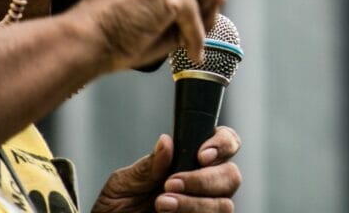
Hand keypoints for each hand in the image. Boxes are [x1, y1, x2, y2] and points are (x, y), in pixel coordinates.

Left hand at [92, 127, 241, 212]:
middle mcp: (206, 184)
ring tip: (162, 204)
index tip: (201, 155)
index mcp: (191, 161)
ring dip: (195, 203)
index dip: (222, 144)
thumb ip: (147, 166)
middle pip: (231, 174)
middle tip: (171, 183)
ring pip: (224, 204)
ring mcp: (207, 208)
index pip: (225, 142)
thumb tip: (166, 141)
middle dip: (205, 179)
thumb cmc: (117, 209)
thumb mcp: (123, 183)